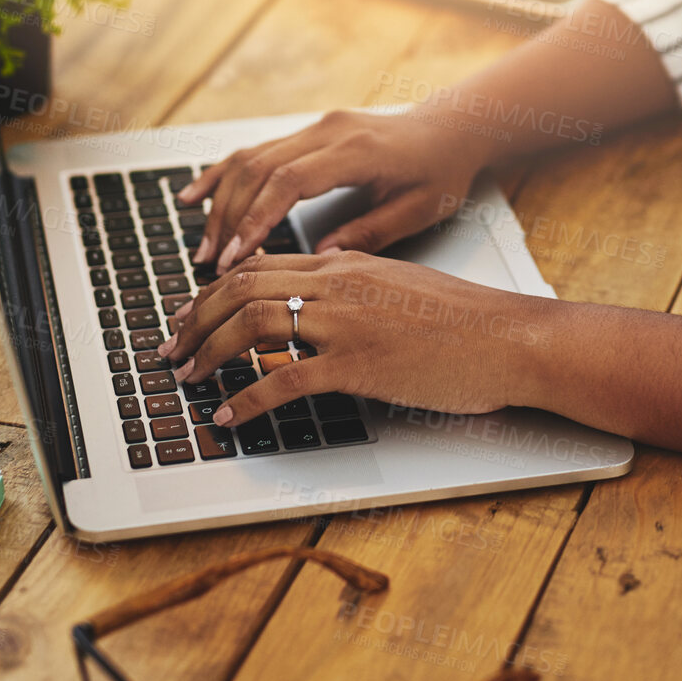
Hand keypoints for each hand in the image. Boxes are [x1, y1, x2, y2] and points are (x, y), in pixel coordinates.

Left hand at [156, 250, 557, 426]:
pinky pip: (285, 379)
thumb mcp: (402, 285)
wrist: (509, 339)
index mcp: (347, 263)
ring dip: (209, 352)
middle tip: (171, 349)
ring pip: (253, 323)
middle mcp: (338, 284)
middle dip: (194, 319)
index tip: (189, 315)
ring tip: (189, 378)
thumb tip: (318, 288)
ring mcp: (346, 323)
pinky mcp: (358, 364)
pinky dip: (247, 399)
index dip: (213, 290)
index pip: (261, 264)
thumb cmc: (465, 321)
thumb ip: (356, 283)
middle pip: (241, 287)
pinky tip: (231, 416)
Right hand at [175, 109, 491, 271]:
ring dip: (220, 202)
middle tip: (210, 263)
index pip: (290, 182)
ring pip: (250, 159)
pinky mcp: (307, 132)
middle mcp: (328, 132)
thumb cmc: (442, 171)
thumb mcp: (418, 210)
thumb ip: (370, 233)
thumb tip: (321, 258)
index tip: (236, 256)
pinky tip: (193, 196)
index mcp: (356, 151)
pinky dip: (222, 174)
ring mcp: (314, 128)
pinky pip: (255, 150)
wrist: (451, 129)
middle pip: (259, 170)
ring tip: (203, 245)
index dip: (257, 219)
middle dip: (229, 218)